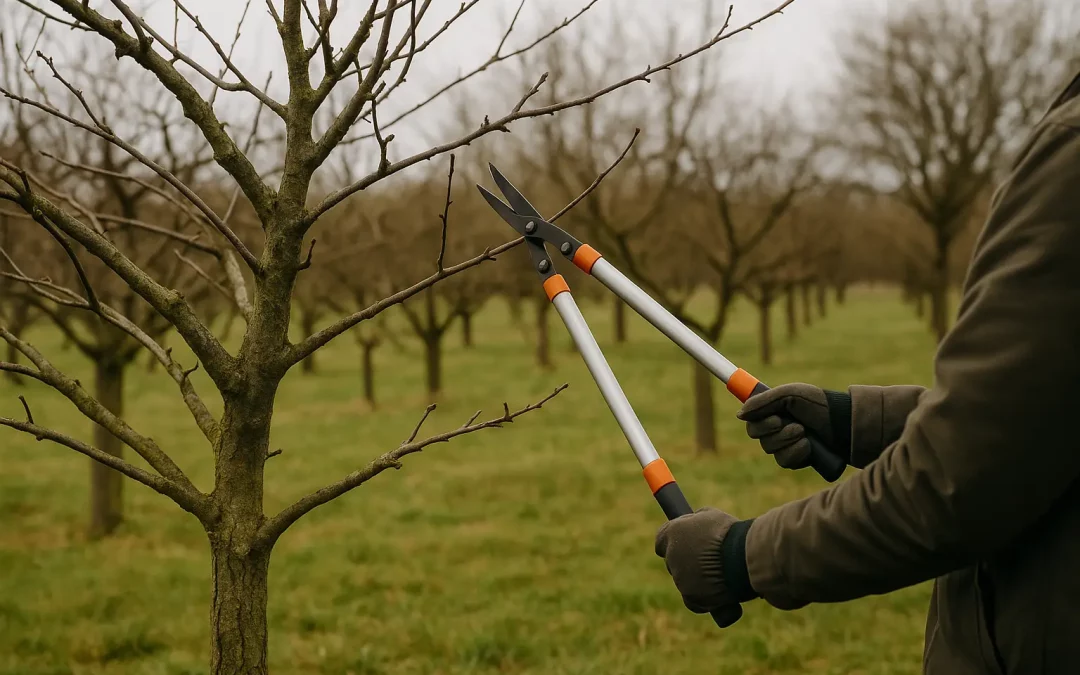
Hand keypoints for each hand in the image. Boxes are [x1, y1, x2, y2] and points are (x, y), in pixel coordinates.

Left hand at [654, 507, 756, 624]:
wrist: (743, 556)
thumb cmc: (730, 533)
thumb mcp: (711, 516)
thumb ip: (696, 520)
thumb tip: (694, 522)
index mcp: (672, 533)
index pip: (661, 541)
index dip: (674, 544)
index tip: (685, 546)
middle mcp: (671, 556)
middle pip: (673, 562)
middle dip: (686, 562)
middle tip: (707, 561)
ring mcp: (680, 579)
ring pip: (684, 582)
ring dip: (697, 579)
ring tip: (721, 574)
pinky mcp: (691, 598)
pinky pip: (693, 601)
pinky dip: (703, 599)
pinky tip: (718, 592)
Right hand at [736, 383, 850, 471]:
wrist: (844, 423)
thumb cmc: (818, 404)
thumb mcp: (789, 395)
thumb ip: (762, 402)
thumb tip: (739, 415)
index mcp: (772, 412)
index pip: (751, 423)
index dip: (760, 423)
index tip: (777, 418)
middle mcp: (776, 429)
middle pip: (758, 438)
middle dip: (778, 432)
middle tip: (798, 426)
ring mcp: (785, 445)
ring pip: (770, 450)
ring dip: (788, 441)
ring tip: (806, 433)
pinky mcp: (796, 460)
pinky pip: (785, 461)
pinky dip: (797, 452)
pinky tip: (809, 446)